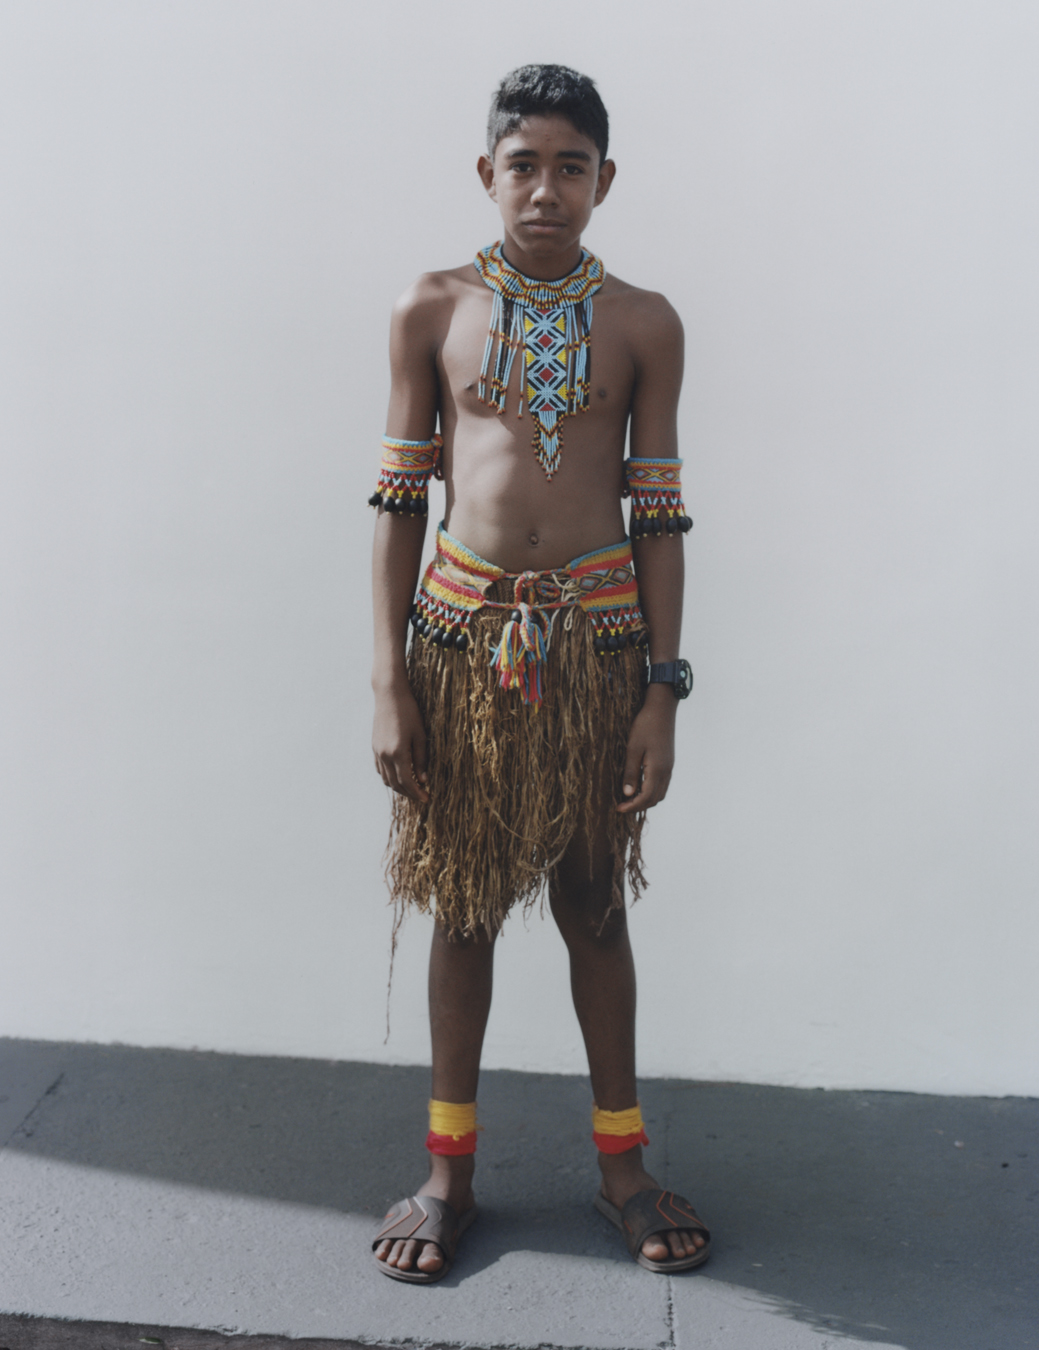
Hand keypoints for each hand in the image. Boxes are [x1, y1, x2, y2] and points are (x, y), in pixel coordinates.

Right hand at [373, 681, 428, 803]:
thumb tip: (424, 780)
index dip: (417, 793)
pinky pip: (380, 769)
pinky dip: (389, 777)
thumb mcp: (420, 735)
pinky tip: (399, 776)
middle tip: (422, 796)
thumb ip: (421, 759)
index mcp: (398, 752)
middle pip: (395, 784)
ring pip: (386, 778)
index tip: (427, 799)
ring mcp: (377, 751)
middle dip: (409, 793)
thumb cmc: (409, 712)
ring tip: (412, 788)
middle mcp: (385, 755)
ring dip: (399, 787)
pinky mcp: (374, 747)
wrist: (389, 695)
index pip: (407, 782)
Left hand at [617, 688, 675, 812]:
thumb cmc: (645, 726)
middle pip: (654, 799)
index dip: (632, 806)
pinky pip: (662, 785)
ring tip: (629, 799)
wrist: (661, 709)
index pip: (646, 797)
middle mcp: (666, 772)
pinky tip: (639, 787)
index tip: (618, 809)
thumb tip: (627, 794)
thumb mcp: (633, 748)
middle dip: (638, 806)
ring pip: (660, 793)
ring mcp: (669, 767)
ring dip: (645, 800)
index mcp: (657, 770)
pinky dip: (651, 791)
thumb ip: (630, 772)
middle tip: (621, 806)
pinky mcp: (668, 762)